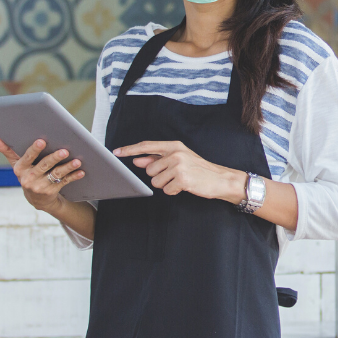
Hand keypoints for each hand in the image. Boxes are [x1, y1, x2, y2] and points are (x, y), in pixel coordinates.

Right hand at [0, 134, 84, 212]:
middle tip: (64, 151)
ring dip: (67, 168)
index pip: (27, 158)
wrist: (36, 199)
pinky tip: (81, 171)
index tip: (42, 141)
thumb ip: (8, 151)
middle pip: (43, 166)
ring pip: (55, 175)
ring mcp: (41, 186)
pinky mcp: (52, 191)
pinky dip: (73, 176)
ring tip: (77, 161)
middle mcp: (29, 179)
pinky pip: (64, 182)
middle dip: (54, 158)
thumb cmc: (28, 175)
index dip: (34, 150)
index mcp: (20, 169)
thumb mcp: (17, 165)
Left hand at [115, 141, 244, 201]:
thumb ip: (157, 159)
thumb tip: (138, 160)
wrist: (220, 179)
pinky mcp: (182, 179)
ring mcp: (179, 166)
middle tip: (175, 175)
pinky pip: (166, 190)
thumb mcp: (179, 159)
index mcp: (174, 146)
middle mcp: (175, 153)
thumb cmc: (198, 169)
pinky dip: (174, 191)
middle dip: (159, 176)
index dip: (130, 149)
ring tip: (181, 181)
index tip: (117, 151)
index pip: (146, 146)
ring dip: (166, 185)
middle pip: (150, 169)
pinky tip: (184, 187)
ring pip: (156, 181)